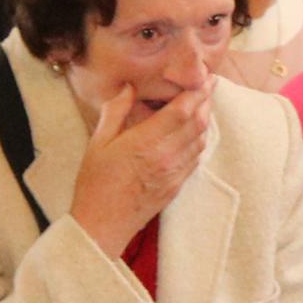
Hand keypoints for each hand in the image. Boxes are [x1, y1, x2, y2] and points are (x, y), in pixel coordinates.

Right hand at [65, 78, 209, 256]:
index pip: (182, 110)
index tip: (206, 77)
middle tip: (207, 86)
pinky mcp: (177, 186)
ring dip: (204, 121)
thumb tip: (129, 88)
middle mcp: (166, 156)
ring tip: (202, 106)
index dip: (197, 91)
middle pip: (198, 122)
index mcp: (146, 142)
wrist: (102, 225)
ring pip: (201, 140)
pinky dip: (199, 141)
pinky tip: (193, 134)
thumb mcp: (98, 143)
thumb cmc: (95, 184)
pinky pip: (196, 158)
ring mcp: (174, 173)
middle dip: (205, 101)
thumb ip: (115, 111)